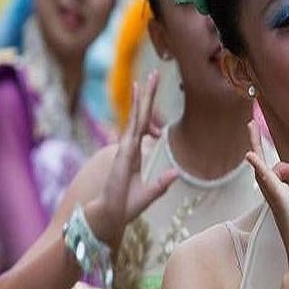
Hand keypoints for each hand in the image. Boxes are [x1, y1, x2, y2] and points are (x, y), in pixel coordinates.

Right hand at [83, 71, 177, 245]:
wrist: (112, 214)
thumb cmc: (127, 206)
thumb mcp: (150, 193)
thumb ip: (162, 183)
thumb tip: (177, 172)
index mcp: (134, 154)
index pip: (143, 127)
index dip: (148, 111)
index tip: (153, 98)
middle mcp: (128, 147)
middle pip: (139, 116)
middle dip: (146, 95)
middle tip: (154, 74)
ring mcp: (125, 149)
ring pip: (136, 118)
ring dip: (142, 98)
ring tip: (148, 79)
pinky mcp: (124, 153)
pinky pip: (133, 129)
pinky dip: (136, 114)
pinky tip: (140, 100)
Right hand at [243, 120, 288, 286]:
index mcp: (286, 201)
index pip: (275, 175)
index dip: (280, 165)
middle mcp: (277, 198)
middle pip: (262, 167)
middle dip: (257, 145)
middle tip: (250, 124)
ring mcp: (276, 199)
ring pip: (261, 168)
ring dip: (255, 147)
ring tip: (250, 125)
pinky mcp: (279, 202)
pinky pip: (266, 180)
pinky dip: (258, 165)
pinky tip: (250, 154)